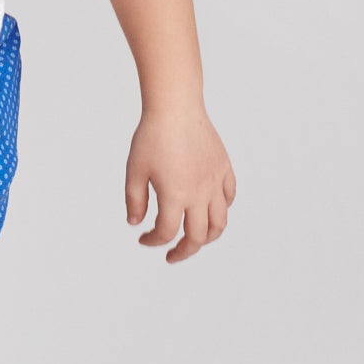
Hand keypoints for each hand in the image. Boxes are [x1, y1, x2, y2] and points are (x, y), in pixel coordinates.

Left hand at [125, 104, 235, 262]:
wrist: (175, 108)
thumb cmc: (151, 137)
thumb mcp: (134, 171)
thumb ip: (134, 201)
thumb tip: (136, 224)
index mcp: (175, 196)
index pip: (167, 233)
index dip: (153, 242)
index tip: (143, 238)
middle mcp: (199, 193)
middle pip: (198, 237)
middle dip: (184, 251)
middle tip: (172, 255)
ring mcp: (215, 181)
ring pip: (220, 222)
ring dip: (208, 237)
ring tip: (195, 239)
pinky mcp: (224, 168)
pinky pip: (229, 197)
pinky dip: (222, 209)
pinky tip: (209, 208)